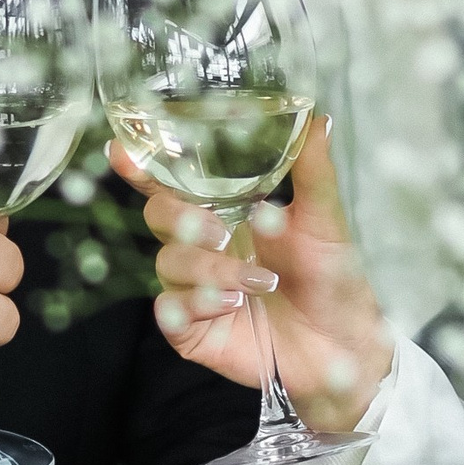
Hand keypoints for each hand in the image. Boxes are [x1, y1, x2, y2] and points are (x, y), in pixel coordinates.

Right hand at [112, 115, 392, 439]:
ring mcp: (194, 289)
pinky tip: (231, 304)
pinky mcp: (192, 330)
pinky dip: (197, 303)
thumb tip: (317, 119)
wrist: (342, 345)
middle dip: (178, 218)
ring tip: (256, 281)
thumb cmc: (332, 277)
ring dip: (208, 268)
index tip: (121, 150)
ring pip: (167, 264)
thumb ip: (313, 173)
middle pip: (157, 217)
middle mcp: (202, 248)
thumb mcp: (325, 221)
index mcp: (225, 213)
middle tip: (218, 230)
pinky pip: (170, 311)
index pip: (173, 185)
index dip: (142, 167)